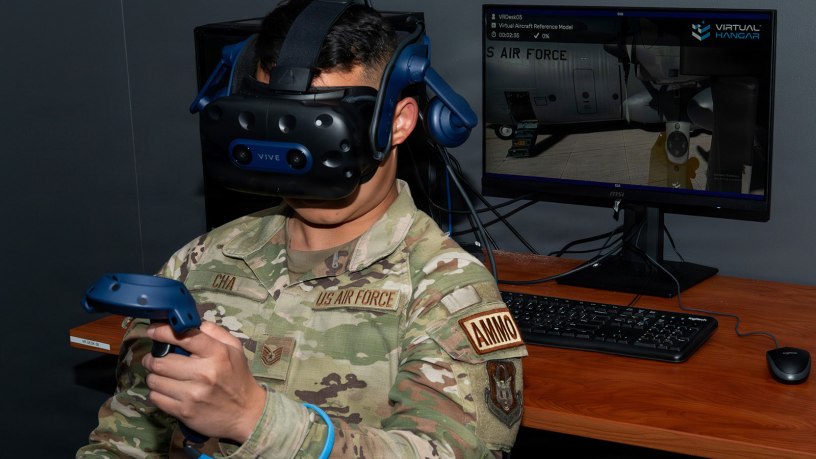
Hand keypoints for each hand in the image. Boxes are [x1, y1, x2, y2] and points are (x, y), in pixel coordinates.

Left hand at [142, 321, 266, 442]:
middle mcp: (204, 373)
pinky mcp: (184, 412)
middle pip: (161, 361)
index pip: (183, 337)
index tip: (152, 331)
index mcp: (217, 353)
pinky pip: (156, 398)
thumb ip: (215, 332)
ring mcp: (193, 394)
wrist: (246, 412)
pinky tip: (165, 390)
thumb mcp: (235, 349)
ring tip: (160, 375)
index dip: (162, 331)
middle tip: (153, 358)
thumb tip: (192, 323)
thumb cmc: (237, 377)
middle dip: (152, 358)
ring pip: (154, 380)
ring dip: (153, 375)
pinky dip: (156, 392)